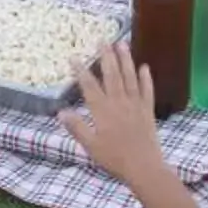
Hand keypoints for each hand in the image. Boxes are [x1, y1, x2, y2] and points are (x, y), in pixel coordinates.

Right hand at [58, 42, 169, 179]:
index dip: (81, 71)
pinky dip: (146, 78)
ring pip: (129, 77)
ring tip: (122, 43)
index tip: (74, 57)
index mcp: (102, 111)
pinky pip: (147, 90)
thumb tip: (60, 112)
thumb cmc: (114, 159)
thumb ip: (76, 127)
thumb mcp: (90, 146)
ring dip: (125, 59)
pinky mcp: (148, 110)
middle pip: (111, 75)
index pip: (89, 86)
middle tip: (102, 40)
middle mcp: (119, 102)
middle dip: (106, 56)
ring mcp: (135, 105)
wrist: (144, 167)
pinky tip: (144, 67)